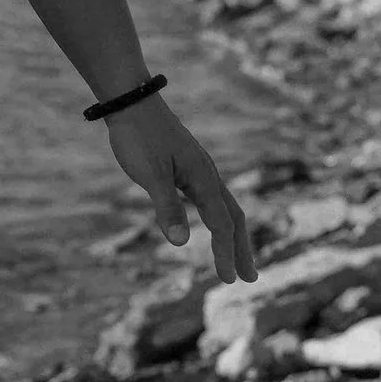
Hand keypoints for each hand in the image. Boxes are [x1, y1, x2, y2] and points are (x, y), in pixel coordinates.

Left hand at [102, 95, 259, 283]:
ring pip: (223, 206)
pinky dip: (216, 216)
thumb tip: (181, 243)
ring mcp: (199, 169)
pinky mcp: (186, 165)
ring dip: (232, 234)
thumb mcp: (149, 174)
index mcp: (203, 179)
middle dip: (241, 249)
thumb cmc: (139, 137)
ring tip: (235, 256)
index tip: (228, 280)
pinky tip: (209, 220)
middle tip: (250, 278)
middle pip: (233, 217)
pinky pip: (209, 197)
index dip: (225, 253)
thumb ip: (166, 206)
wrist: (131, 101)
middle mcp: (208, 174)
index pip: (221, 225)